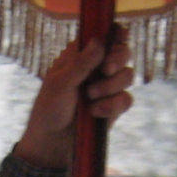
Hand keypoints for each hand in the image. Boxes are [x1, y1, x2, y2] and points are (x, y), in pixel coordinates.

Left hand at [13, 36, 135, 168]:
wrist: (52, 143)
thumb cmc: (49, 109)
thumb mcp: (60, 83)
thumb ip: (80, 63)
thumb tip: (99, 41)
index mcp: (81, 56)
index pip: (103, 36)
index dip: (115, 32)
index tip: (119, 35)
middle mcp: (97, 69)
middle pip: (123, 52)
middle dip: (118, 59)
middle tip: (106, 70)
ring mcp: (107, 88)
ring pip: (127, 76)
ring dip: (110, 87)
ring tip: (90, 98)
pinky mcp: (113, 108)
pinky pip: (125, 99)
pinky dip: (111, 106)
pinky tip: (95, 113)